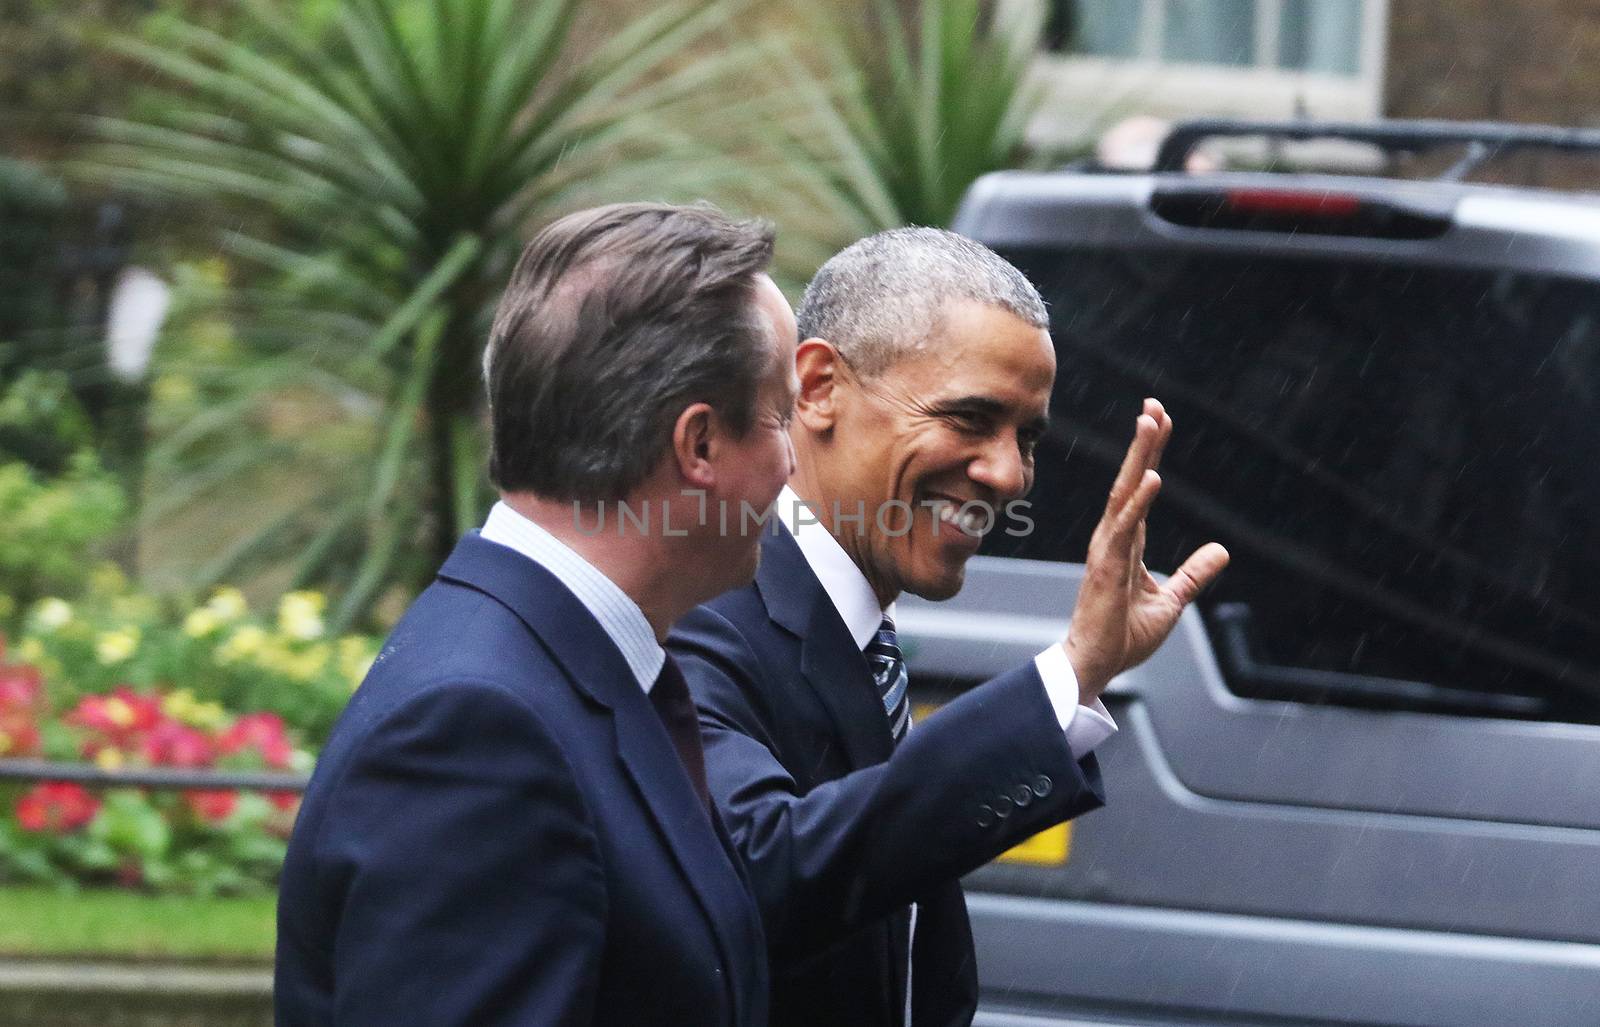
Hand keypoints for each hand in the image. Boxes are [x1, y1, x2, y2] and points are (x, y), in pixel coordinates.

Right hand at [1063, 398, 1228, 702]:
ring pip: (1124, 494)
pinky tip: (1153, 478)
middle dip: (1143, 443)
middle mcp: (1112, 538)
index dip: (1151, 453)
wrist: (1096, 666)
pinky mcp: (1107, 568)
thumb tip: (1222, 551)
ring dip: (1139, 458)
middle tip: (1153, 405)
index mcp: (1125, 543)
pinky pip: (1124, 528)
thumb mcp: (1171, 601)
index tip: (1159, 419)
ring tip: (1150, 424)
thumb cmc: (1123, 636)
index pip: (1140, 489)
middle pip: (1130, 481)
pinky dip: (1139, 502)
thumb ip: (1193, 574)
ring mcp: (1107, 550)